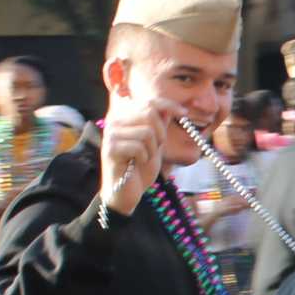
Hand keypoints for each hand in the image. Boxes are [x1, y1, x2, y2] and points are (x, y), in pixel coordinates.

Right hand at [101, 94, 182, 217]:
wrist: (127, 192)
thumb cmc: (140, 168)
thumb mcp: (155, 143)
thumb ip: (159, 125)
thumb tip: (168, 108)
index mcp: (124, 116)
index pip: (149, 102)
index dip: (169, 105)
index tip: (184, 112)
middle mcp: (114, 121)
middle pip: (149, 113)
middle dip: (161, 133)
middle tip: (156, 148)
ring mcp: (111, 134)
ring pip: (146, 131)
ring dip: (153, 148)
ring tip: (144, 158)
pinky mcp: (110, 149)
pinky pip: (139, 146)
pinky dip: (145, 157)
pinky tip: (137, 164)